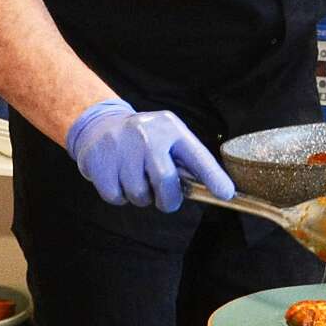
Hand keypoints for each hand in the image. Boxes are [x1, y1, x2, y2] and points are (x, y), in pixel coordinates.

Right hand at [64, 99, 235, 211]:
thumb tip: (211, 191)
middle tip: (165, 200)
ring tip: (135, 179)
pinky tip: (118, 178)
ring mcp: (122, 145)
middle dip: (168, 200)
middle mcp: (147, 134)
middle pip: (165, 181)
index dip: (213, 176)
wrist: (99, 125)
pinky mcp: (99, 160)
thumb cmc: (144, 139)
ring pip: (138, 194)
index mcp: (171, 128)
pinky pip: (116, 197)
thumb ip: (184, 162)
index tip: (225, 194)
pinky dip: (119, 196)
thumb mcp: (167, 139)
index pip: (197, 155)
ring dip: (140, 197)